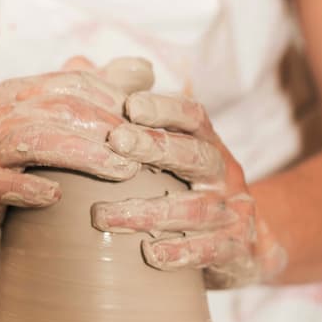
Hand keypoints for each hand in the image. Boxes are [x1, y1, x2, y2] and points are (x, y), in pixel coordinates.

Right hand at [0, 58, 154, 262]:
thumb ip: (89, 95)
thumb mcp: (43, 123)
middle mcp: (3, 111)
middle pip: (63, 106)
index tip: (156, 122)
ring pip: (39, 141)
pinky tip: (61, 198)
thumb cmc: (3, 164)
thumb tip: (141, 68)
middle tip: (151, 149)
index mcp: (22, 92)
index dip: (118, 99)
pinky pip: (6, 182)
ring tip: (124, 173)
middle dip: (111, 126)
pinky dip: (34, 188)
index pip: (77, 83)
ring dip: (85, 155)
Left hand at [90, 92, 286, 288]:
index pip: (193, 116)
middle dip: (156, 146)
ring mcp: (231, 211)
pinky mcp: (235, 250)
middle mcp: (222, 172)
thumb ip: (121, 112)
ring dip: (149, 211)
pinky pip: (211, 250)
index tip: (130, 105)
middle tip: (116, 141)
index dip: (165, 108)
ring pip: (196, 208)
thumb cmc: (186, 189)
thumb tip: (77, 65)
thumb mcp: (164, 150)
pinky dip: (181, 252)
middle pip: (196, 154)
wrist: (244, 245)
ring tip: (103, 216)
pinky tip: (149, 256)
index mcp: (205, 143)